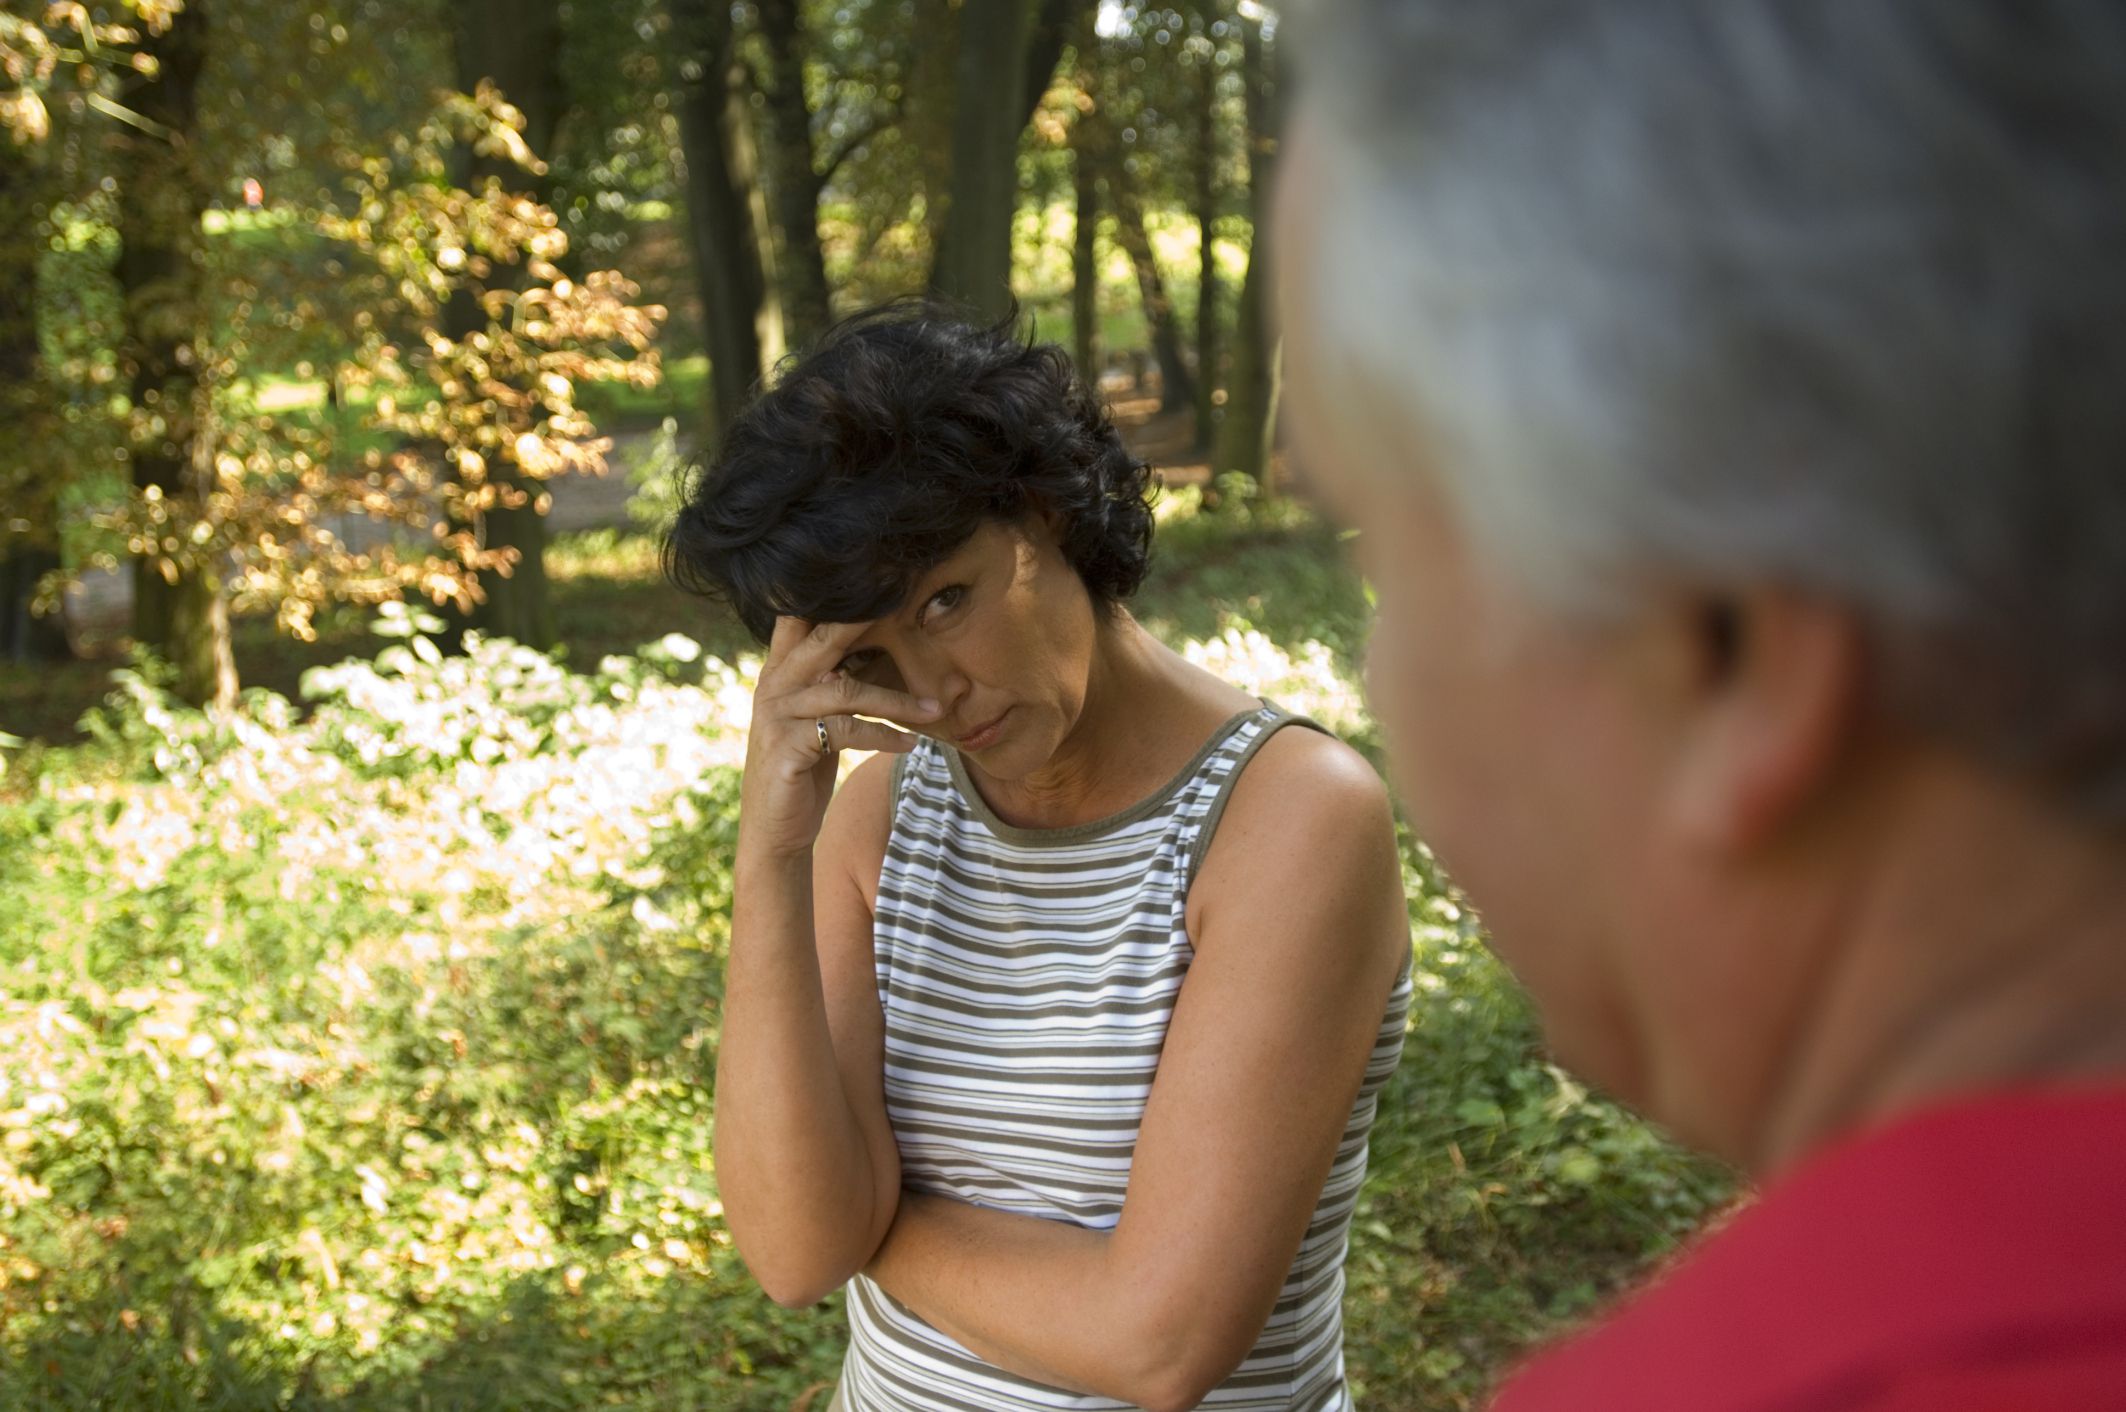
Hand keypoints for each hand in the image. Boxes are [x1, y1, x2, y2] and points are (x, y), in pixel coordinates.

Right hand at [738, 616, 940, 861]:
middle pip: (824, 639)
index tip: (882, 584)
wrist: (775, 833)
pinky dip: (884, 735)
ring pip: (847, 690)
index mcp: (779, 673)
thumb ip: (834, 684)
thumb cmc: (804, 772)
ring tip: (936, 708)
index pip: (801, 620)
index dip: (837, 600)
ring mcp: (777, 716)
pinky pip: (847, 730)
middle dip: (867, 620)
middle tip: (910, 605)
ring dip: (897, 699)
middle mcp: (773, 686)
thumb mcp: (817, 721)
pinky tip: (911, 743)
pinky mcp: (788, 748)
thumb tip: (884, 652)